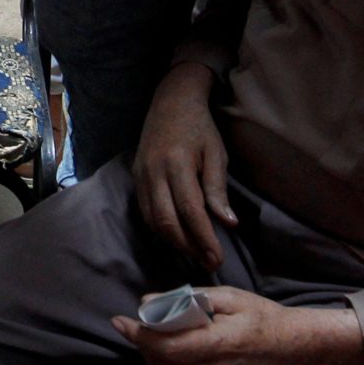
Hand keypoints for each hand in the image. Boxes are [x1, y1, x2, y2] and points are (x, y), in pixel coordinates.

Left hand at [110, 286, 363, 364]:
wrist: (297, 350)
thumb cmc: (265, 318)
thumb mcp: (230, 297)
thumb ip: (189, 299)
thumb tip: (149, 301)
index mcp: (219, 343)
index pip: (166, 346)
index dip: (138, 335)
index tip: (120, 321)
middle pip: (161, 364)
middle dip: (141, 345)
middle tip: (132, 325)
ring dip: (151, 357)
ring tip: (148, 335)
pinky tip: (168, 350)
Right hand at [131, 63, 236, 272]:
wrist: (170, 102)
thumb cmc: (199, 127)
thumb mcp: (216, 153)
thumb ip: (218, 189)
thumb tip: (228, 223)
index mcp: (177, 163)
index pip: (191, 210)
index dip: (204, 238)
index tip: (217, 258)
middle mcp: (154, 172)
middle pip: (167, 221)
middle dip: (188, 247)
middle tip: (208, 263)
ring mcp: (141, 176)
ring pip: (153, 221)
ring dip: (174, 242)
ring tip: (196, 254)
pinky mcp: (135, 179)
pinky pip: (145, 213)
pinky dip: (161, 230)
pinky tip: (178, 237)